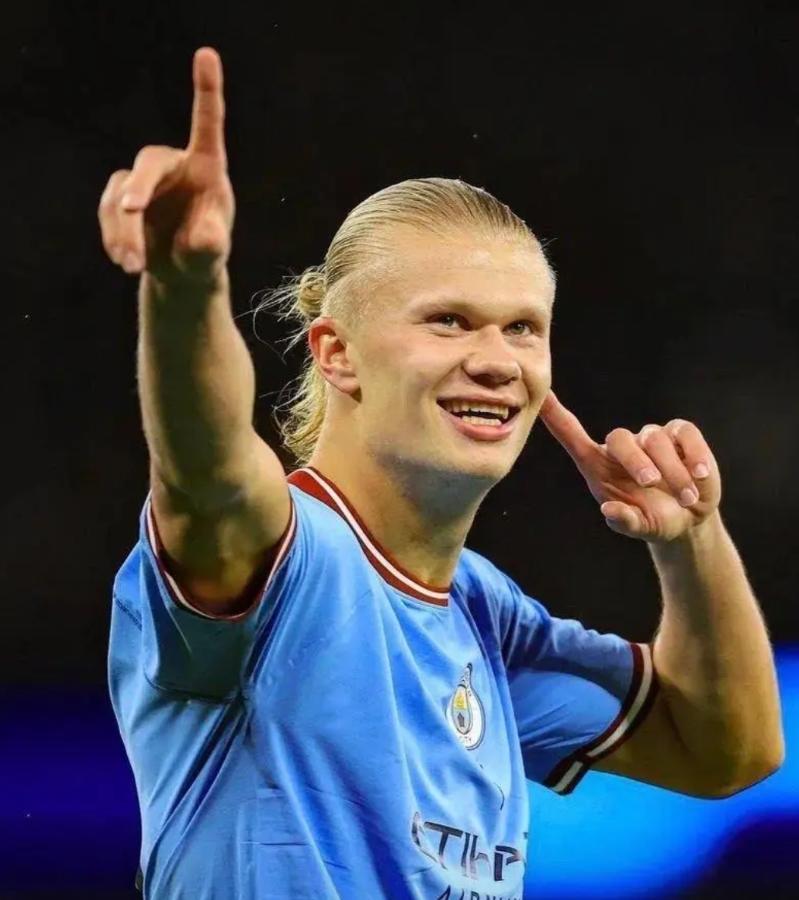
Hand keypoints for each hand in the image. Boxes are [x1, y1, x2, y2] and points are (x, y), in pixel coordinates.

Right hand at [98, 48, 233, 284]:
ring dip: (123, 230)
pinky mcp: (121, 196)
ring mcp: (144, 180)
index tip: (207, 54)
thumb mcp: (212, 254)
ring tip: (134, 266)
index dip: (206, 90)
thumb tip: (205, 236)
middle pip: (150, 162)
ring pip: (122, 194)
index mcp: (208, 168)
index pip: (207, 125)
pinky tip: (125, 262)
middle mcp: (175, 166)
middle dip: (138, 186)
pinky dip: (114, 237)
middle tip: (130, 210)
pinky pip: (109, 211)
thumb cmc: (204, 255)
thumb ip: (211, 244)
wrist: (181, 272)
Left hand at [539, 392, 721, 542]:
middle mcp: (621, 448)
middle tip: (651, 485)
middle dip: (636, 462)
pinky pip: (685, 434)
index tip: (541, 395)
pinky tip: (701, 476)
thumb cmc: (654, 519)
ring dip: (672, 471)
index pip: (571, 435)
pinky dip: (695, 455)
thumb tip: (608, 511)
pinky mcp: (680, 434)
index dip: (555, 415)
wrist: (690, 519)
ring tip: (686, 499)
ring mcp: (651, 438)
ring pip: (655, 439)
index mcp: (599, 466)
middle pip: (619, 438)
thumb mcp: (639, 526)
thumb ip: (624, 521)